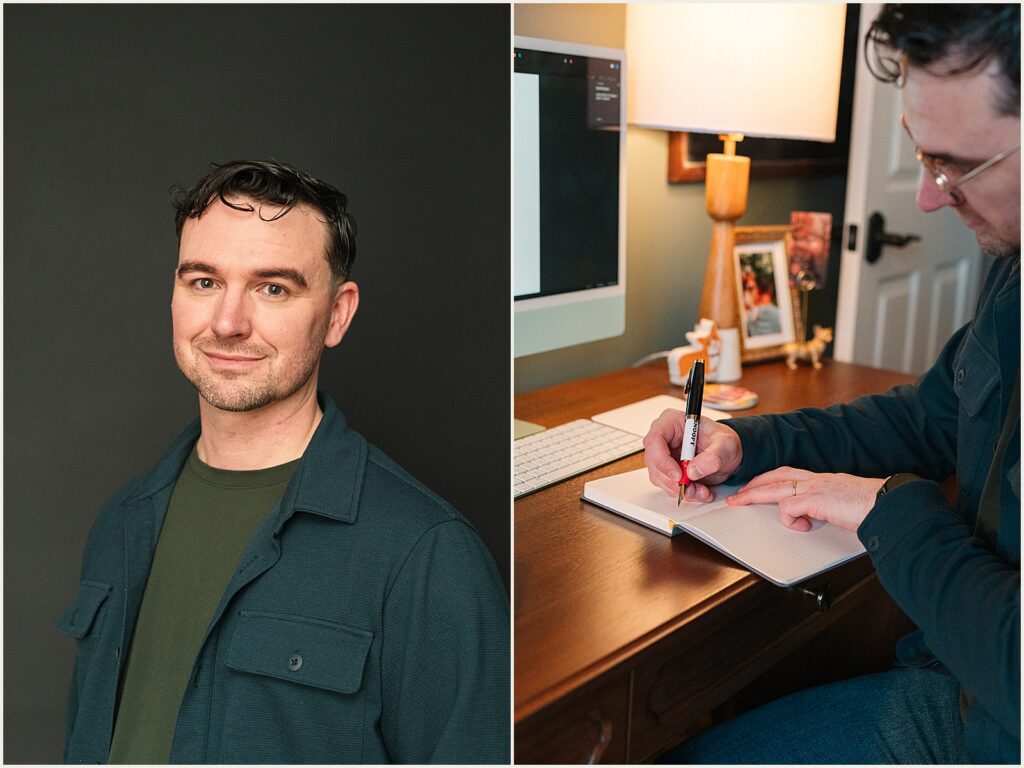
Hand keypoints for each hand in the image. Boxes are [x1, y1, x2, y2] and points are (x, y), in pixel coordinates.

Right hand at [643, 410, 742, 502]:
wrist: (726, 453)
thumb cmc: (722, 441)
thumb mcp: (724, 445)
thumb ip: (711, 458)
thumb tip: (693, 471)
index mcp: (673, 421)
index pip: (655, 439)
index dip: (662, 459)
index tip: (678, 475)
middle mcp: (664, 437)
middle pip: (654, 461)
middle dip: (673, 480)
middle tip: (692, 487)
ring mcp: (663, 454)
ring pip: (660, 477)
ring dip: (679, 488)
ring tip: (701, 491)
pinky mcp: (666, 469)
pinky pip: (667, 485)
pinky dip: (683, 492)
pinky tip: (698, 491)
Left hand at [726, 467, 884, 532]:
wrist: (889, 504)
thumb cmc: (875, 508)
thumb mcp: (844, 507)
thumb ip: (827, 510)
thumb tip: (813, 520)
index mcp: (825, 481)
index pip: (791, 473)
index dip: (772, 478)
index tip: (759, 484)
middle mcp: (818, 480)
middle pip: (778, 476)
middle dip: (755, 484)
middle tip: (740, 493)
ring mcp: (817, 488)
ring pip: (776, 487)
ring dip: (755, 494)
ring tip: (740, 501)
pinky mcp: (817, 499)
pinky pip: (790, 508)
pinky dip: (791, 519)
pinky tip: (803, 526)